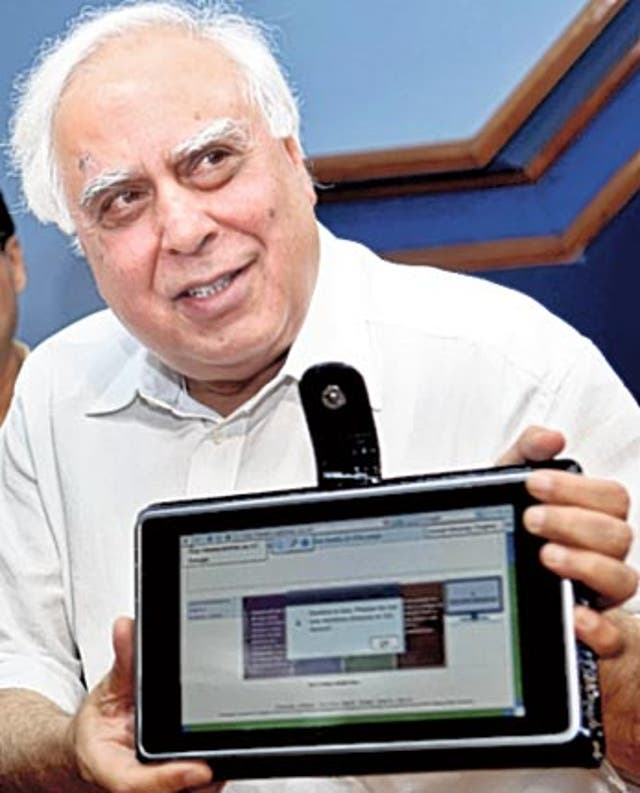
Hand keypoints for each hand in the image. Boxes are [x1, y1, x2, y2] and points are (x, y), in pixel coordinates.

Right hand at [67, 617, 217, 791]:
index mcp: (110, 766)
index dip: (169, 779)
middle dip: (203, 777)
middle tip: (226, 745)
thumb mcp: (108, 689)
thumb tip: (127, 628)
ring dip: (212, 773)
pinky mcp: (173, 786)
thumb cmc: (99, 723)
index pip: (137, 784)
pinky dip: (214, 768)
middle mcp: (135, 783)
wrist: (92, 747)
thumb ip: (123, 661)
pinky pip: (196, 787)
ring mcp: (155, 788)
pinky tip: (223, 742)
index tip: (199, 768)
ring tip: (229, 739)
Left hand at [498, 426, 637, 656]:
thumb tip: (550, 437)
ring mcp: (598, 594)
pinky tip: (573, 613)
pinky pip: (613, 638)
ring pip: (623, 581)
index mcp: (588, 518)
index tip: (534, 484)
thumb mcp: (508, 489)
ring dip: (585, 564)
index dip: (577, 489)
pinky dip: (598, 627)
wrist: (486, 585)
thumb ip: (525, 454)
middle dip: (574, 522)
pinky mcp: (591, 635)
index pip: (610, 498)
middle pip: (618, 535)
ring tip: (546, 555)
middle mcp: (600, 556)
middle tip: (531, 518)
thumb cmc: (509, 532)